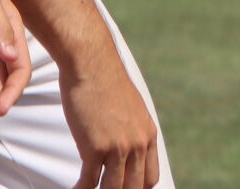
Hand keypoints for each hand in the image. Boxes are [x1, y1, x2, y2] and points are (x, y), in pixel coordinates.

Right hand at [61, 42, 161, 188]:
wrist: (91, 63)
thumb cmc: (105, 82)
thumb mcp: (131, 108)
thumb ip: (133, 130)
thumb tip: (127, 146)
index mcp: (148, 135)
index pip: (150, 178)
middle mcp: (138, 144)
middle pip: (133, 188)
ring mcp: (118, 147)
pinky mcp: (95, 148)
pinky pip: (89, 182)